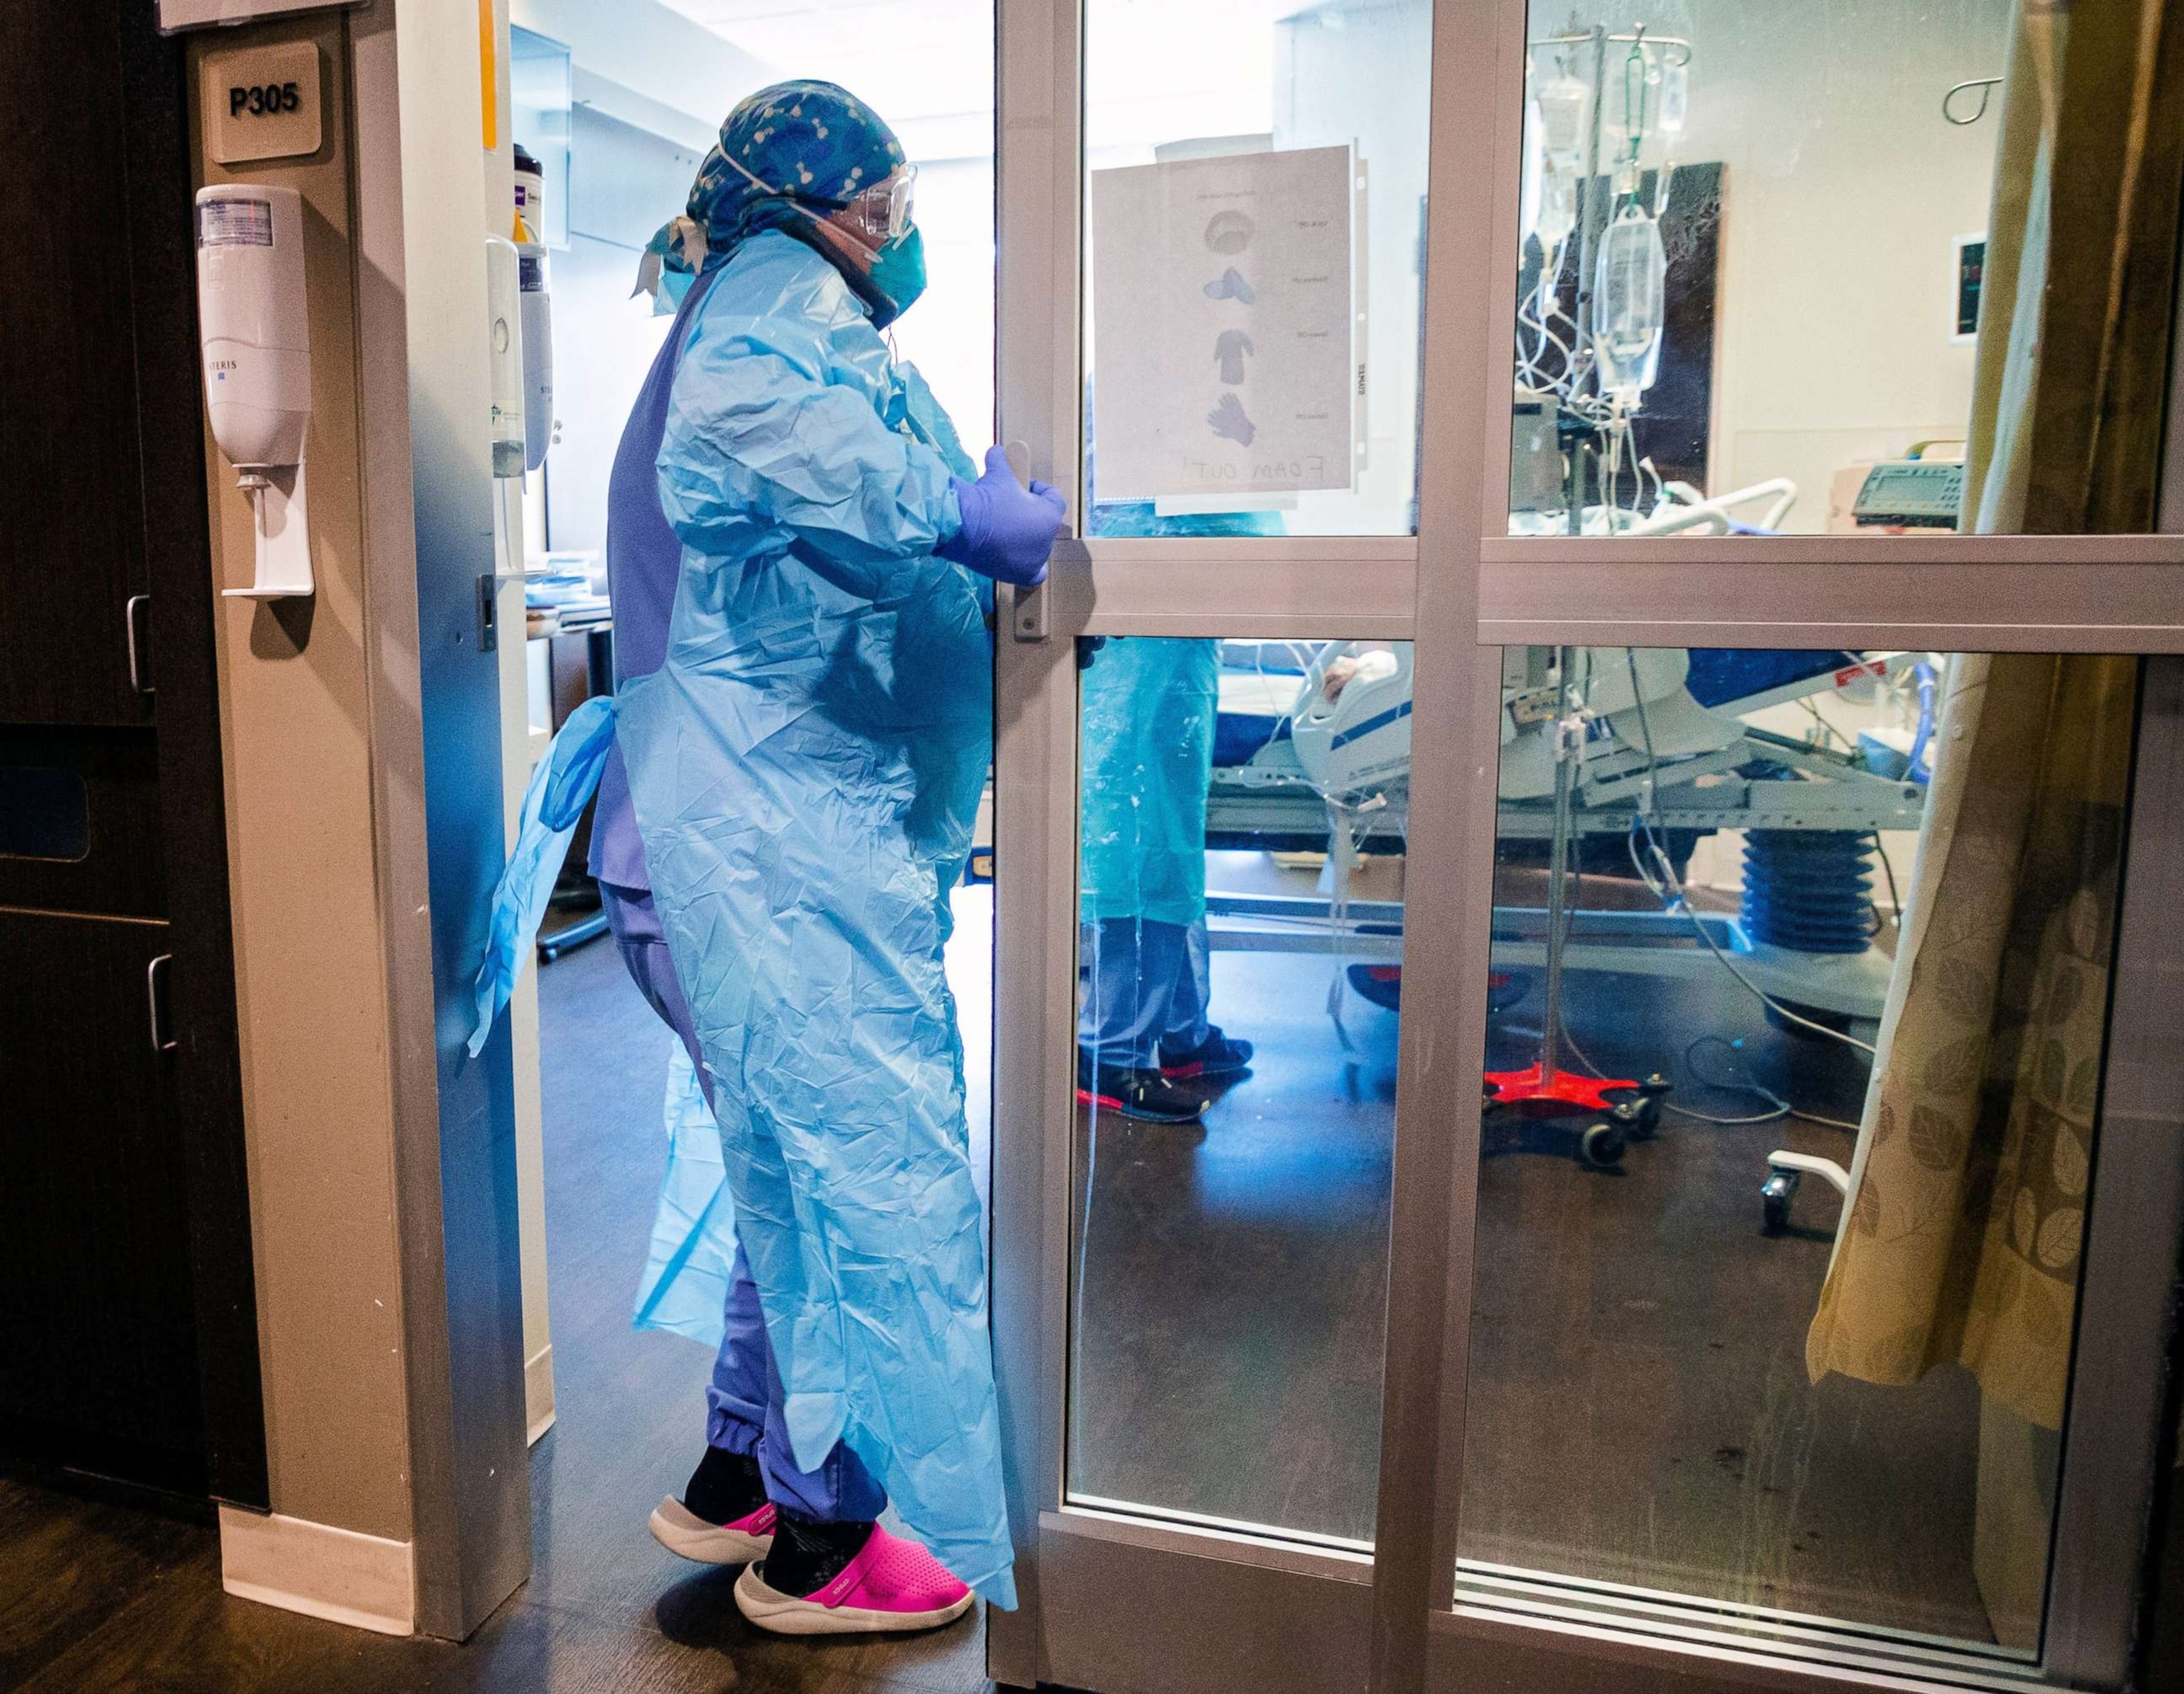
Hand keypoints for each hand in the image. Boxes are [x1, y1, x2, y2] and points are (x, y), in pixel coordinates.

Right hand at [938, 446, 1066, 586]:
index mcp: (1049, 515)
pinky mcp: (1019, 575)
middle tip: (1011, 507)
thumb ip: (1001, 462)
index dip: (1038, 489)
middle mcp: (1047, 541)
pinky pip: (1033, 574)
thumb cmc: (985, 498)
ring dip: (1026, 537)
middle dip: (1031, 514)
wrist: (961, 526)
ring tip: (1006, 528)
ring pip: (1037, 547)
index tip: (1022, 486)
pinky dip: (1028, 567)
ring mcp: (1034, 560)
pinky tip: (1016, 559)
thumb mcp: (997, 474)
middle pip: (1045, 524)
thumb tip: (996, 451)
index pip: (1054, 498)